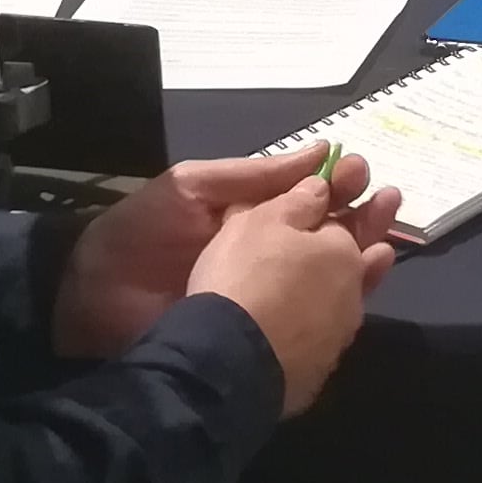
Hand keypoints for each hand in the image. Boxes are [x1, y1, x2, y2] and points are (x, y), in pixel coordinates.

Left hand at [56, 142, 385, 359]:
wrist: (90, 302)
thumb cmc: (137, 235)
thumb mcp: (192, 187)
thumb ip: (253, 175)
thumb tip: (318, 151)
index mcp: (246, 214)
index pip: (305, 196)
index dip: (337, 183)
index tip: (363, 171)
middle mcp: (262, 251)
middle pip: (324, 232)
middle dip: (359, 215)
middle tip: (390, 200)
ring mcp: (264, 292)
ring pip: (324, 273)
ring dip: (359, 254)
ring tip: (390, 237)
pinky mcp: (262, 331)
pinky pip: (308, 315)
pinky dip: (341, 300)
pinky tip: (366, 283)